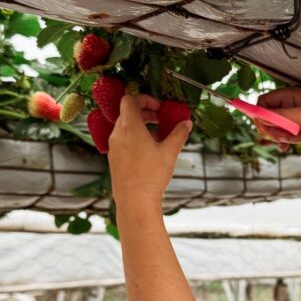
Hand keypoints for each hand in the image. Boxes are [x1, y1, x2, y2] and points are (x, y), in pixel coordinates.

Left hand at [108, 94, 192, 211]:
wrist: (134, 201)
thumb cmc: (151, 176)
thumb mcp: (170, 152)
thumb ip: (179, 134)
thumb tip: (186, 123)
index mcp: (130, 127)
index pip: (130, 100)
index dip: (145, 99)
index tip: (159, 107)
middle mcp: (118, 134)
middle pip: (128, 113)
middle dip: (146, 112)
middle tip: (161, 118)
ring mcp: (114, 147)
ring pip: (125, 127)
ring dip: (141, 126)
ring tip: (159, 136)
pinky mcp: (114, 159)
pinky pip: (123, 140)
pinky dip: (135, 138)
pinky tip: (150, 151)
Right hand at [254, 87, 300, 155]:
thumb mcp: (300, 118)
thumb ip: (277, 117)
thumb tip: (257, 117)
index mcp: (290, 95)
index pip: (263, 102)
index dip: (261, 115)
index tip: (264, 128)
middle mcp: (291, 104)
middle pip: (267, 116)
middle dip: (271, 129)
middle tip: (280, 137)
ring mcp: (296, 117)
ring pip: (276, 128)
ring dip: (280, 136)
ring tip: (293, 139)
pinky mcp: (300, 128)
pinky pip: (284, 135)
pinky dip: (284, 141)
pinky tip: (287, 147)